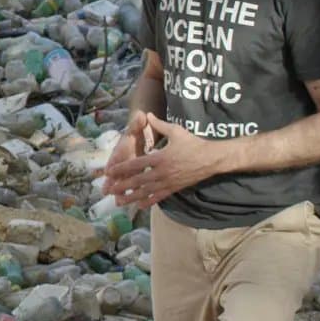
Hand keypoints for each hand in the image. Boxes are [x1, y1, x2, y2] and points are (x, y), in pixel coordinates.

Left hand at [101, 114, 221, 211]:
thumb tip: (147, 114)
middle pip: (138, 181)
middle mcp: (161, 172)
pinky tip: (139, 206)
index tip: (110, 172)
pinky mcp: (174, 188)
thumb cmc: (193, 143)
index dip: (122, 169)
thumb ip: (159, 125)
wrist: (210, 159)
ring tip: (119, 202)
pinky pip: (159, 197)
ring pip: (146, 192)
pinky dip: (148, 202)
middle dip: (122, 186)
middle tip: (109, 190)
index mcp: (159, 157)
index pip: (136, 164)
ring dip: (132, 197)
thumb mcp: (176, 131)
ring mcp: (167, 182)